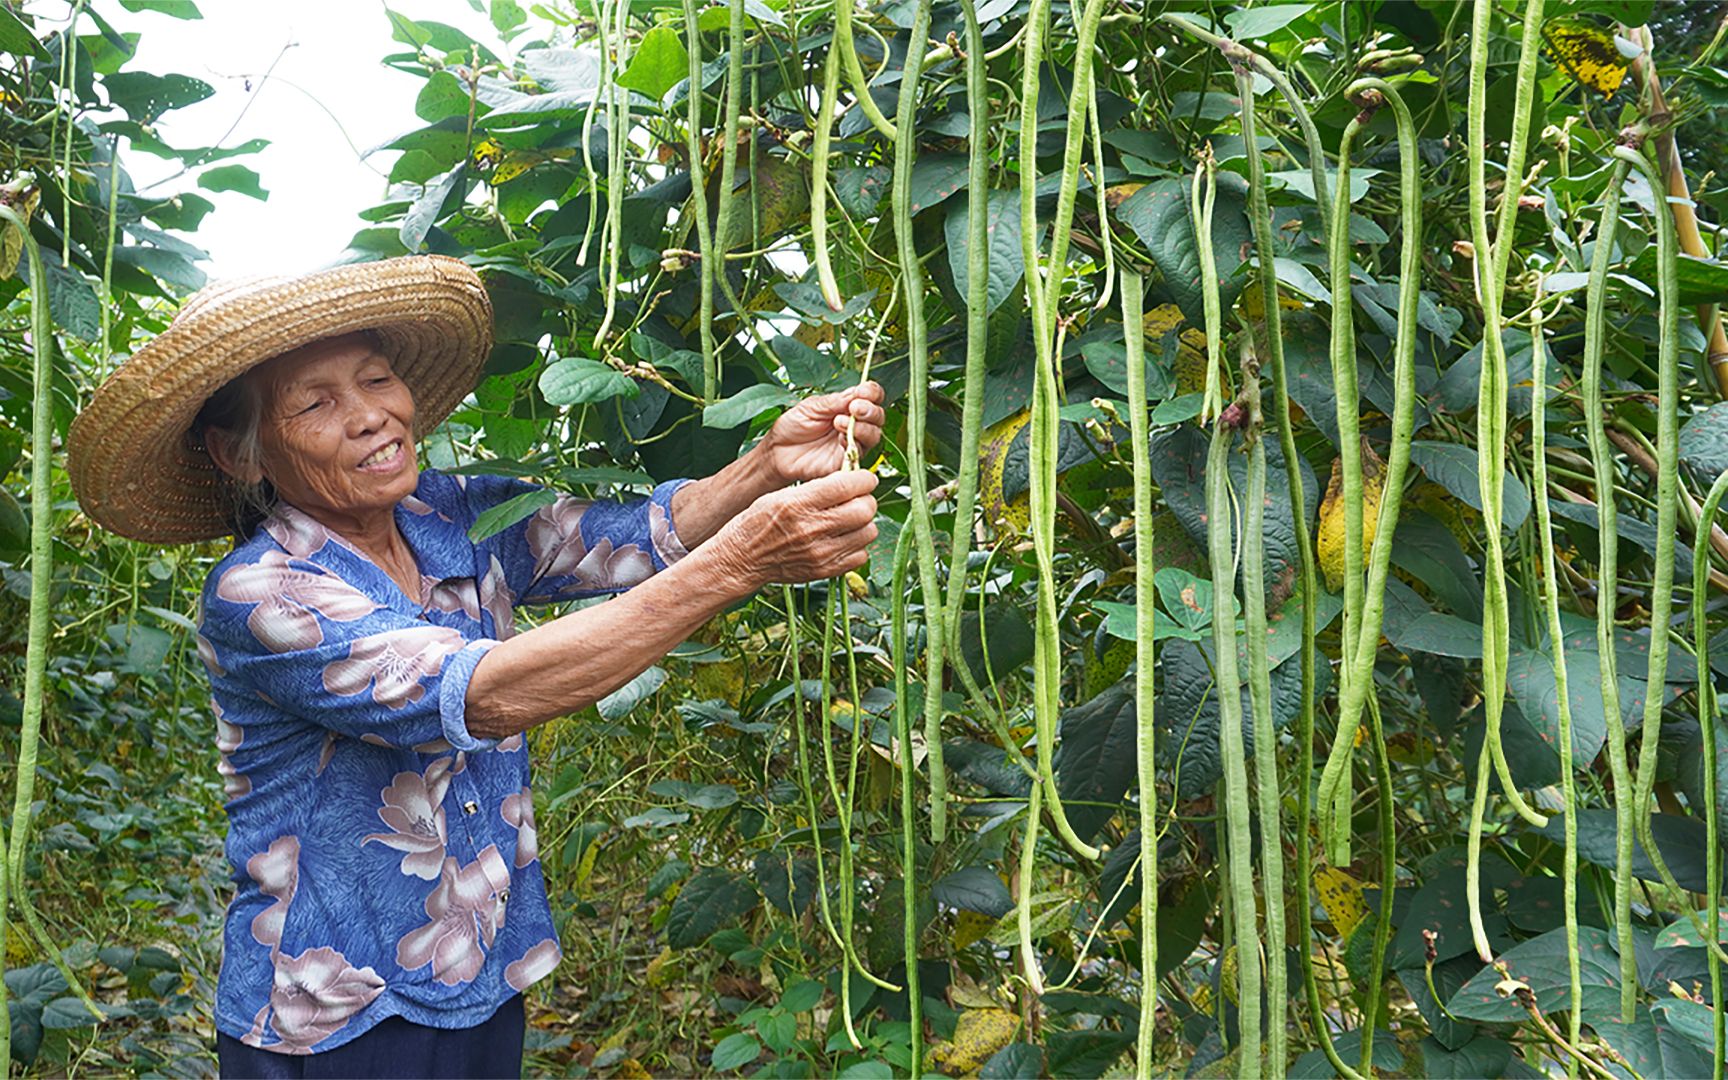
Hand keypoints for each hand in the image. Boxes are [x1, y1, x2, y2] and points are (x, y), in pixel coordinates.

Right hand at [707, 470, 879, 590]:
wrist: (742, 559)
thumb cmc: (759, 522)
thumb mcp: (782, 494)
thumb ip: (818, 488)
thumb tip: (852, 481)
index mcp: (799, 503)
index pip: (848, 485)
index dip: (864, 479)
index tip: (864, 479)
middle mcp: (812, 528)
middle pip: (865, 510)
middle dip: (866, 500)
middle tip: (857, 500)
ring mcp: (821, 553)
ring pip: (868, 532)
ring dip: (863, 524)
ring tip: (849, 521)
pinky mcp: (825, 570)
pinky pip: (860, 556)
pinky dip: (857, 546)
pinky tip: (842, 540)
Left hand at [757, 382, 886, 483]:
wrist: (778, 451)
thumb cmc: (793, 426)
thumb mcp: (811, 407)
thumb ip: (835, 401)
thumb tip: (857, 393)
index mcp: (847, 406)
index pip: (871, 396)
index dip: (872, 393)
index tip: (863, 391)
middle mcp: (855, 424)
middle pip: (878, 416)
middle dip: (870, 410)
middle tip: (855, 407)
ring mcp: (852, 443)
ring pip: (873, 435)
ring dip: (862, 427)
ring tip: (839, 422)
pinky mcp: (846, 462)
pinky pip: (860, 454)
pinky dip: (854, 444)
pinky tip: (840, 438)